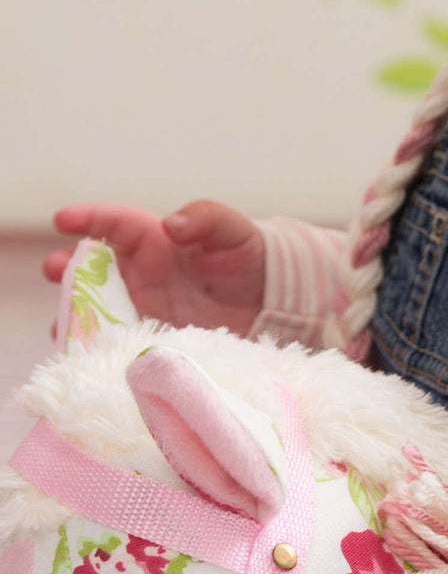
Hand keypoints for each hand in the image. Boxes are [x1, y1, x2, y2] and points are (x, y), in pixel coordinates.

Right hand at [44, 201, 265, 335]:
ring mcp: (139, 308)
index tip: (63, 218)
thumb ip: (207, 218)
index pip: (115, 224)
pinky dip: (97, 348)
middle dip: (67, 268)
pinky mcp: (146, 339)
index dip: (89, 218)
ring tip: (64, 319)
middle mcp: (138, 274)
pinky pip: (113, 344)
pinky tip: (88, 354)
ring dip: (74, 313)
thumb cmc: (246, 256)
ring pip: (93, 310)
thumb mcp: (234, 230)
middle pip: (91, 269)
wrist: (266, 301)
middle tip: (54, 269)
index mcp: (154, 240)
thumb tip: (172, 225)